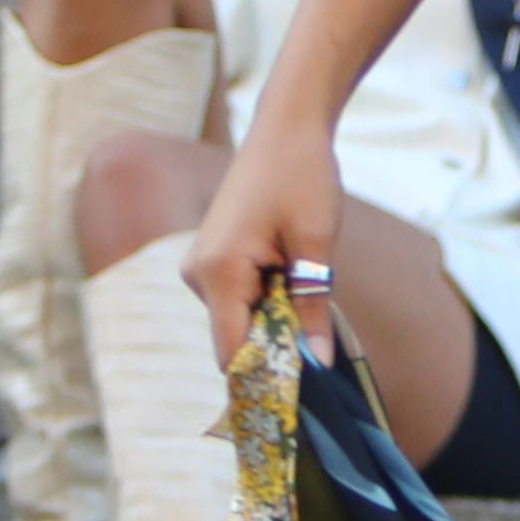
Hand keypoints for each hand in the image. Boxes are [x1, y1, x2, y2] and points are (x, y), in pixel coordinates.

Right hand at [184, 111, 344, 367]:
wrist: (287, 127)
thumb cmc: (302, 177)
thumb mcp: (316, 246)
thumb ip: (312, 308)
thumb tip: (317, 363)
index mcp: (219, 272)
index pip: (231, 353)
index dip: (264, 377)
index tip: (303, 393)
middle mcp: (199, 274)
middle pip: (235, 341)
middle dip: (276, 347)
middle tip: (321, 336)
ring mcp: (202, 267)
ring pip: (239, 322)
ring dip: (275, 322)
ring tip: (307, 287)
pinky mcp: (213, 261)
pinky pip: (239, 301)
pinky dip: (268, 304)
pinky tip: (294, 278)